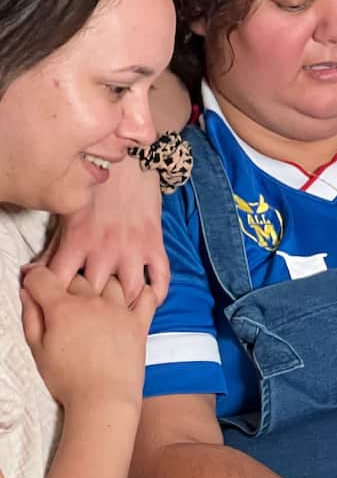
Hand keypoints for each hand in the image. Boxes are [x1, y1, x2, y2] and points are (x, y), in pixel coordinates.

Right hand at [20, 266, 156, 408]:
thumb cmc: (67, 380)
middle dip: (66, 281)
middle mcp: (92, 302)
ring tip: (95, 299)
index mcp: (63, 309)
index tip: (34, 283)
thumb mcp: (38, 349)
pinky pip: (146, 294)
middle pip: (77, 276)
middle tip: (63, 296)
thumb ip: (31, 317)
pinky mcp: (140, 321)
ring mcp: (119, 310)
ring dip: (101, 284)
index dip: (34, 277)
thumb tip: (28, 292)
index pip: (43, 277)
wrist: (103, 399)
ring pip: (110, 279)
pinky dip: (139, 291)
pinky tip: (130, 297)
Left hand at [41, 157, 168, 303]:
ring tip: (120, 311)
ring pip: (130, 292)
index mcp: (78, 242)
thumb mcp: (69, 215)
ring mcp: (133, 249)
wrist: (132, 162)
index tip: (59, 308)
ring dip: (126, 305)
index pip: (60, 284)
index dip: (57, 302)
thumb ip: (54, 248)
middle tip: (92, 314)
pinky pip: (161, 277)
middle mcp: (105, 250)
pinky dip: (158, 294)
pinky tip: (150, 299)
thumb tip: (33, 273)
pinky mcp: (155, 245)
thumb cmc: (97, 189)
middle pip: (96, 296)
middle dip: (93, 309)